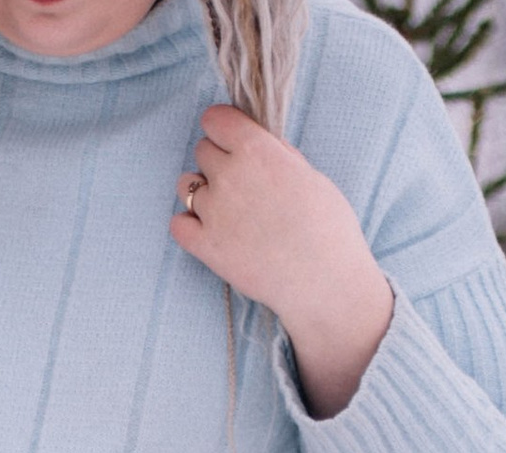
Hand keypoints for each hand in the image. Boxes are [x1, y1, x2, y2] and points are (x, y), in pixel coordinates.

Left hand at [170, 106, 394, 419]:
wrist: (322, 280)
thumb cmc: (327, 227)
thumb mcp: (309, 174)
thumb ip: (276, 155)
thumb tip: (258, 145)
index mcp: (255, 149)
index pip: (215, 118)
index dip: (222, 128)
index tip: (231, 140)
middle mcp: (228, 175)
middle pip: (202, 150)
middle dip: (217, 161)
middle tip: (239, 183)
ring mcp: (213, 211)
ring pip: (186, 186)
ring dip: (202, 193)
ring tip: (227, 211)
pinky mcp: (204, 246)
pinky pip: (177, 224)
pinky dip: (188, 225)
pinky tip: (206, 231)